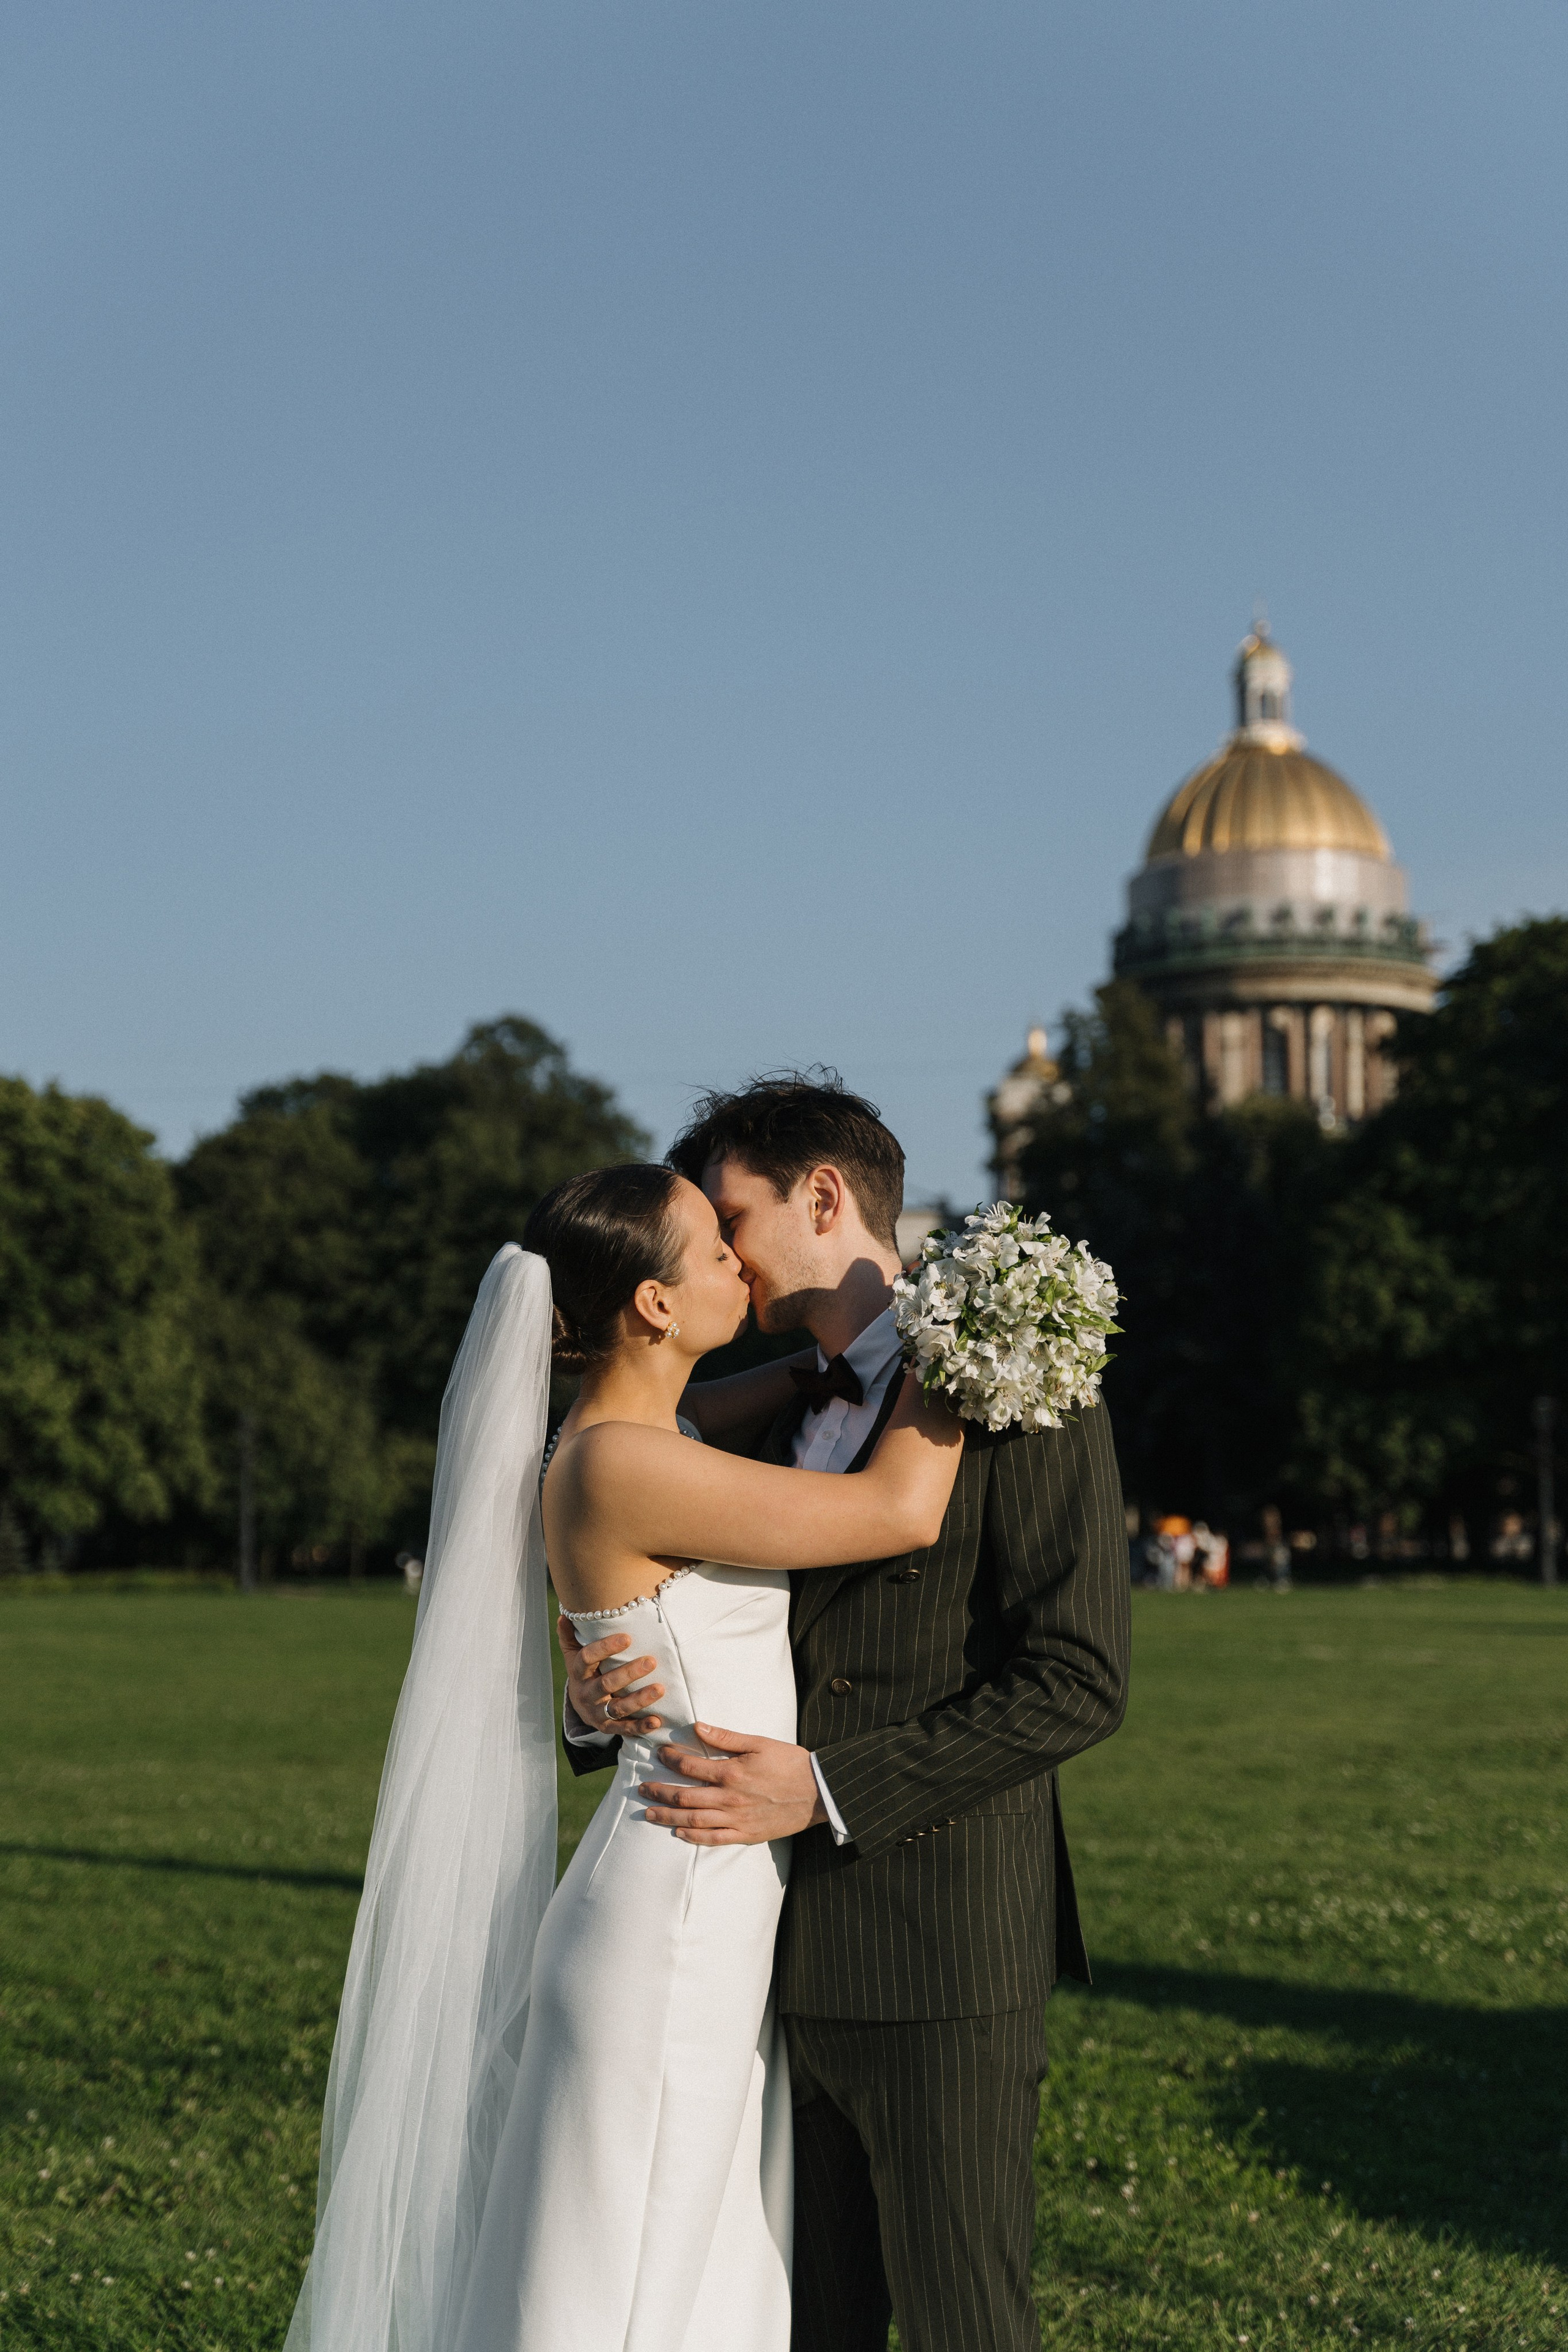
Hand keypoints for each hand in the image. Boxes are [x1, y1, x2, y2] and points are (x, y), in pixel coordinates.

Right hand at [556, 1615, 666, 1734]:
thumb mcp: (573, 1655)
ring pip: (618, 1708)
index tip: (627, 1638)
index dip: (605, 1648)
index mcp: (578, 1673)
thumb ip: (569, 1636)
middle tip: (651, 1661)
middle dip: (629, 1673)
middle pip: (606, 1684)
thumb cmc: (583, 1672)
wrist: (579, 1706)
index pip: (587, 1659)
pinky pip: (624, 1729)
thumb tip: (563, 1615)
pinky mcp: (608, 1727)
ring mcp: (597, 1713)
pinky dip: (640, 1726)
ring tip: (660, 1689)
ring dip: (640, 1699)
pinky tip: (656, 1721)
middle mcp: (586, 1694)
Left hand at [642, 1725, 827, 1845]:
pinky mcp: (746, 1834)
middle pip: (685, 1796)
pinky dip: (694, 1838)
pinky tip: (679, 1833)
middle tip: (641, 1788)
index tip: (659, 1754)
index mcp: (731, 1772)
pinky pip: (714, 1839)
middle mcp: (729, 1799)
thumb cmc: (790, 1763)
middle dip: (660, 1791)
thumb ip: (726, 1738)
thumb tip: (698, 1726)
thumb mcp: (759, 1742)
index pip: (690, 1766)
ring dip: (668, 1815)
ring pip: (693, 1820)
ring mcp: (737, 1819)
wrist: (818, 1792)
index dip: (671, 1759)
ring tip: (649, 1812)